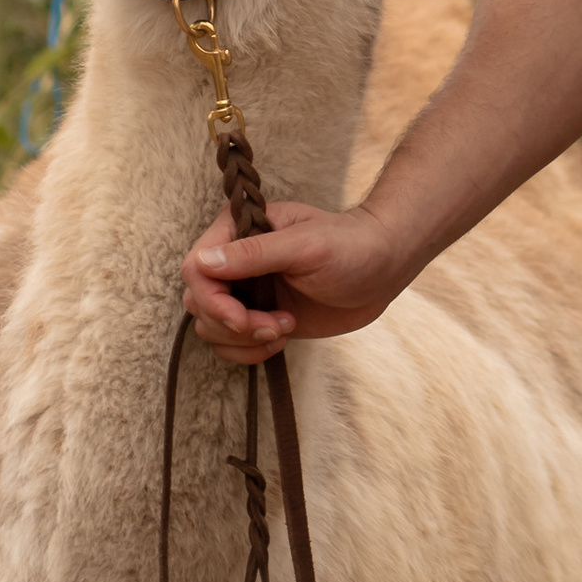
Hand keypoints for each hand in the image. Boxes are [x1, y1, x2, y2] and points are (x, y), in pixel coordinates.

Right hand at [181, 198, 403, 357]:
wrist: (384, 267)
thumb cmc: (351, 246)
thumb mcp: (306, 246)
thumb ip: (255, 253)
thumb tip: (204, 261)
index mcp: (240, 230)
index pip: (197, 267)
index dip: (212, 299)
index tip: (240, 318)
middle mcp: (236, 260)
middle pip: (199, 302)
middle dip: (231, 323)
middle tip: (275, 326)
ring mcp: (247, 291)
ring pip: (211, 327)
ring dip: (243, 339)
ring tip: (283, 328)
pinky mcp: (260, 316)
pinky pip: (231, 343)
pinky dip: (249, 351)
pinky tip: (281, 339)